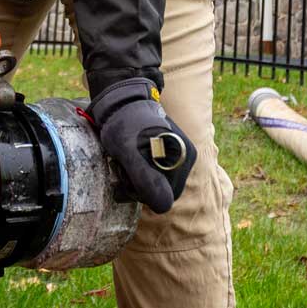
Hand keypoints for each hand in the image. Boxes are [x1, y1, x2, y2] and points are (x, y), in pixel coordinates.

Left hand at [88, 78, 196, 214]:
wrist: (123, 101)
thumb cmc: (124, 123)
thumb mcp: (128, 152)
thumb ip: (145, 179)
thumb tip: (164, 207)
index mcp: (182, 157)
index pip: (165, 197)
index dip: (143, 193)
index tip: (125, 177)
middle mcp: (185, 158)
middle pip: (162, 192)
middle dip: (139, 186)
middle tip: (121, 168)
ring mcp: (178, 156)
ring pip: (157, 185)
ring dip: (137, 180)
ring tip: (123, 162)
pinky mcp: (169, 154)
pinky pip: (156, 175)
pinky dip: (140, 173)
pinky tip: (128, 161)